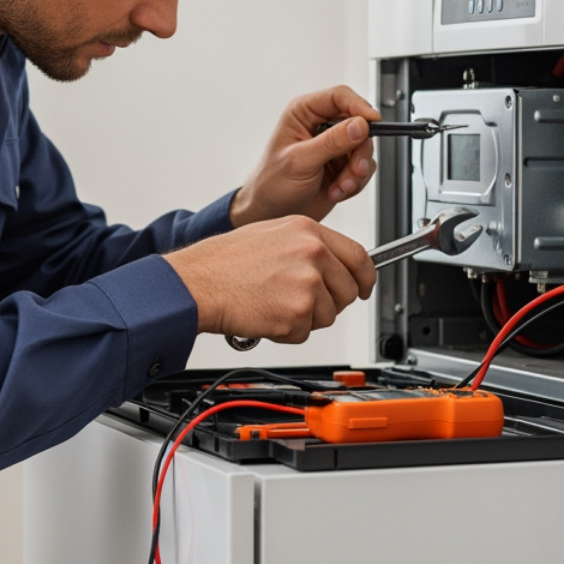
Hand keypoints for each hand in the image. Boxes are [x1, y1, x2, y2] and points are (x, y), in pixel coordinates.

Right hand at [164, 217, 374, 341]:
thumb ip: (308, 246)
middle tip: (299, 300)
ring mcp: (307, 283)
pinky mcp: (297, 313)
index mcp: (308, 231)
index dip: (365, 278)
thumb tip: (335, 263)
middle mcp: (312, 253)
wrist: (198, 282)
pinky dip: (287, 331)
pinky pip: (305, 333)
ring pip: (328, 315)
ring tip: (274, 302)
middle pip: (348, 291)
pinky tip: (266, 314)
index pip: (359, 257)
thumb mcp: (273, 234)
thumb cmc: (225, 261)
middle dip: (329, 302)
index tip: (364, 287)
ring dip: (305, 318)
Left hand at [229, 85, 380, 225]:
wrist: (271, 213)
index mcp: (304, 113)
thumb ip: (331, 142)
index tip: (373, 122)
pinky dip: (355, 183)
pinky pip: (364, 168)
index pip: (339, 97)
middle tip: (355, 169)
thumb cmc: (271, 184)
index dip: (359, 107)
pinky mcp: (343, 165)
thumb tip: (359, 125)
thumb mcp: (300, 161)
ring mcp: (334, 146)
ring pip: (364, 148)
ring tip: (341, 186)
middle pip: (359, 124)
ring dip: (357, 171)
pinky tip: (338, 191)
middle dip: (360, 151)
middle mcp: (321, 126)